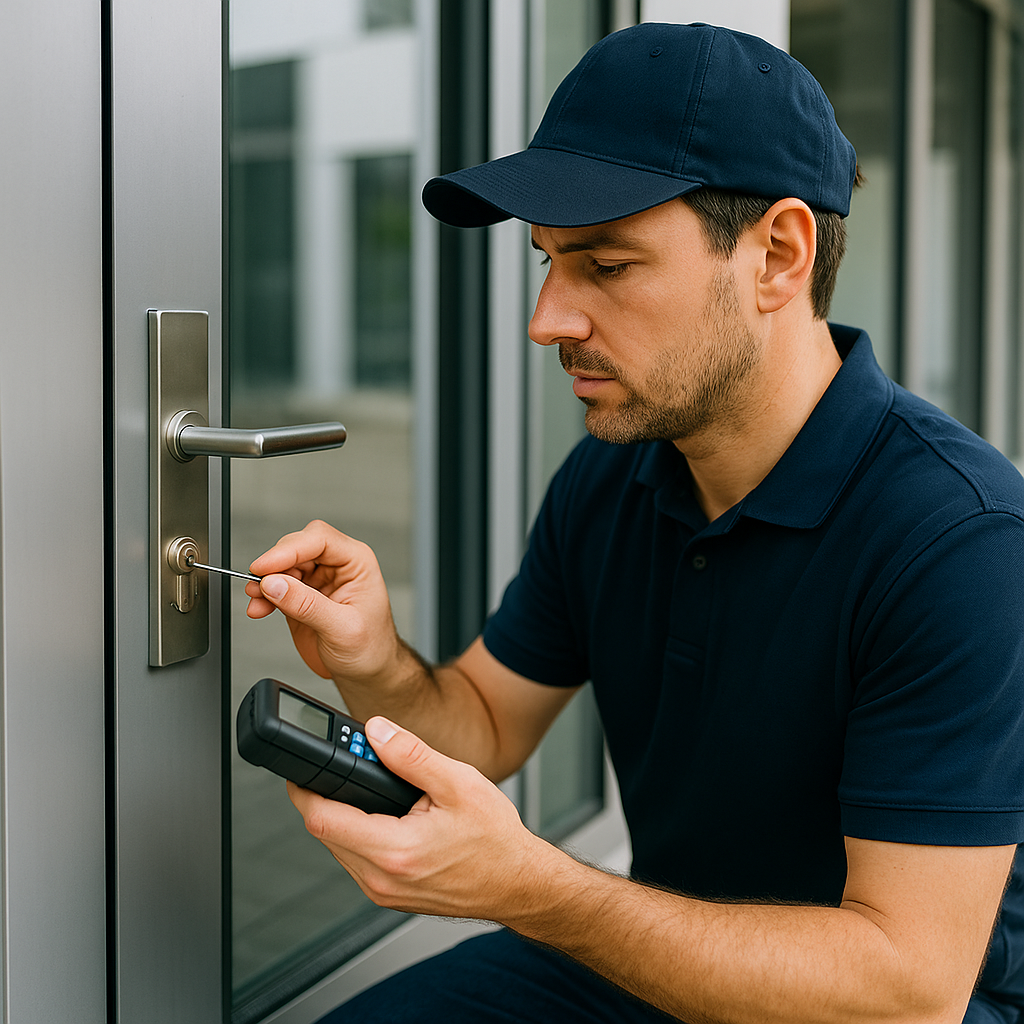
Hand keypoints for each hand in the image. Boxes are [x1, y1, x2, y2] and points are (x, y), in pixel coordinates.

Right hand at [244, 520, 400, 684]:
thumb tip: (274, 584)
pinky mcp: (301, 596)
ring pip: (283, 565)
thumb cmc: (371, 648)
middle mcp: (337, 566)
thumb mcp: (343, 629)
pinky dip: (263, 595)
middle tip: (259, 585)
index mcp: (357, 563)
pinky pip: (276, 586)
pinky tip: (259, 608)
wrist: (368, 672)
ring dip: (265, 581)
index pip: (320, 540)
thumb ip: (308, 605)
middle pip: (297, 547)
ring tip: (256, 600)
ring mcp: (317, 580)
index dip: (289, 550)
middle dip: (275, 565)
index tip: (264, 567)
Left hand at [287, 717, 559, 920]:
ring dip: (342, 817)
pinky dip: (358, 835)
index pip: (322, 819)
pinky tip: (381, 816)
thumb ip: (411, 755)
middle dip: (326, 796)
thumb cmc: (496, 840)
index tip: (304, 766)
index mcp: (394, 851)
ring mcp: (382, 892)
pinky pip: (356, 861)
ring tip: (367, 790)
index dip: (306, 788)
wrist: (518, 884)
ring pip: (338, 848)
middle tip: (344, 767)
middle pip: (324, 832)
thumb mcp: (459, 783)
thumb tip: (376, 732)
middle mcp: (380, 879)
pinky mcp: (388, 895)